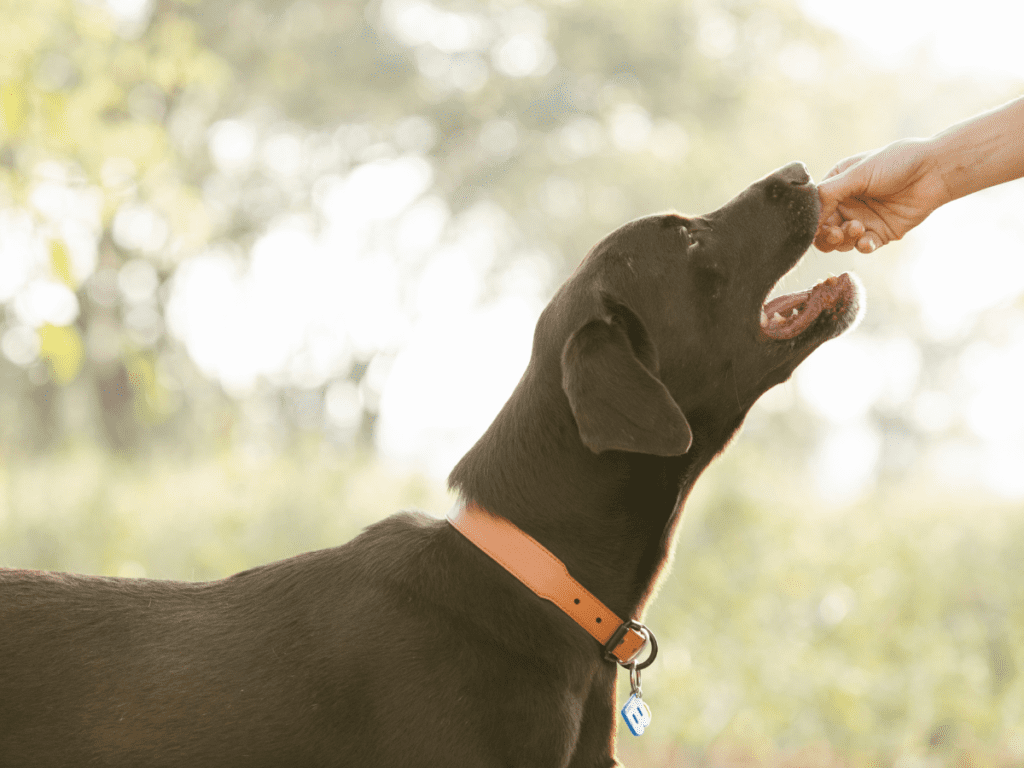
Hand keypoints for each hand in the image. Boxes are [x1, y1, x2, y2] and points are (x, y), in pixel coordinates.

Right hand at [814, 138, 948, 252]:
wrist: (934, 171)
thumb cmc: (896, 163)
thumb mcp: (857, 173)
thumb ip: (829, 193)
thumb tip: (806, 214)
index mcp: (837, 186)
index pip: (815, 209)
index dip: (812, 220)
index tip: (814, 226)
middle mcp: (847, 204)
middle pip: (824, 230)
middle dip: (826, 235)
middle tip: (836, 233)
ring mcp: (863, 220)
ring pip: (841, 242)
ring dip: (845, 239)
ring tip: (857, 229)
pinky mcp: (880, 234)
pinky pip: (863, 246)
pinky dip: (862, 246)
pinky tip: (867, 241)